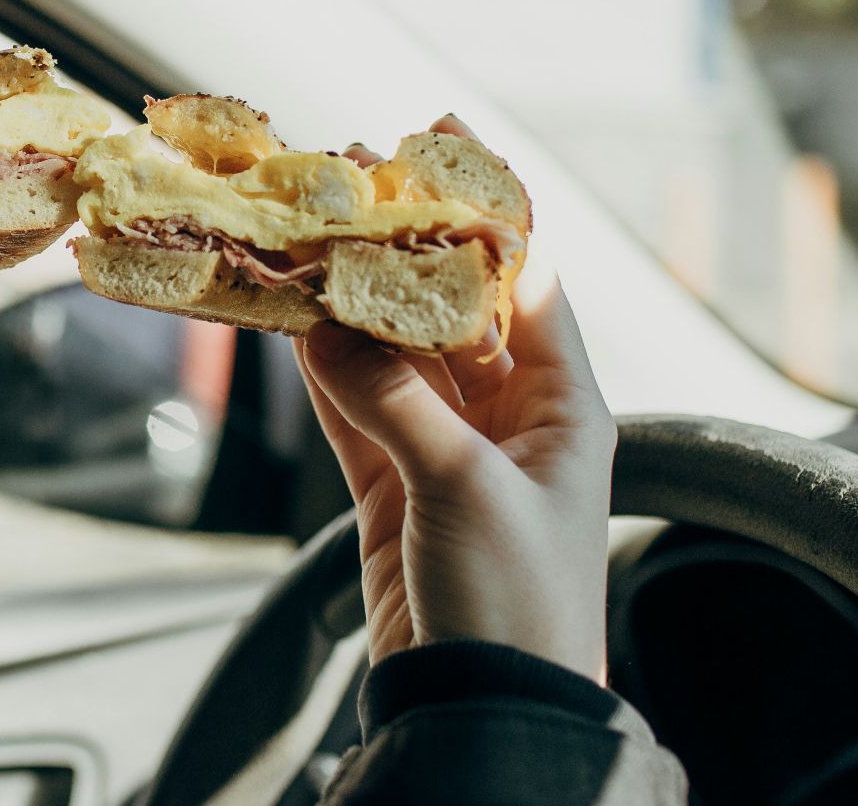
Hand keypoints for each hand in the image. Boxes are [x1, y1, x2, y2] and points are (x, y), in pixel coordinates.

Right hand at [300, 117, 614, 679]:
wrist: (486, 712)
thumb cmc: (518, 605)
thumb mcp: (464, 490)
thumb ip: (394, 402)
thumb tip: (323, 327)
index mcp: (565, 408)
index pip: (526, 281)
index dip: (483, 210)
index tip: (441, 143)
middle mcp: (512, 420)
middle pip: (449, 310)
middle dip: (400, 250)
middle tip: (349, 184)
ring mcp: (449, 453)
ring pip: (392, 355)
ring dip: (350, 304)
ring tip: (303, 239)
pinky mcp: (395, 491)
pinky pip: (356, 410)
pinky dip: (322, 370)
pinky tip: (292, 321)